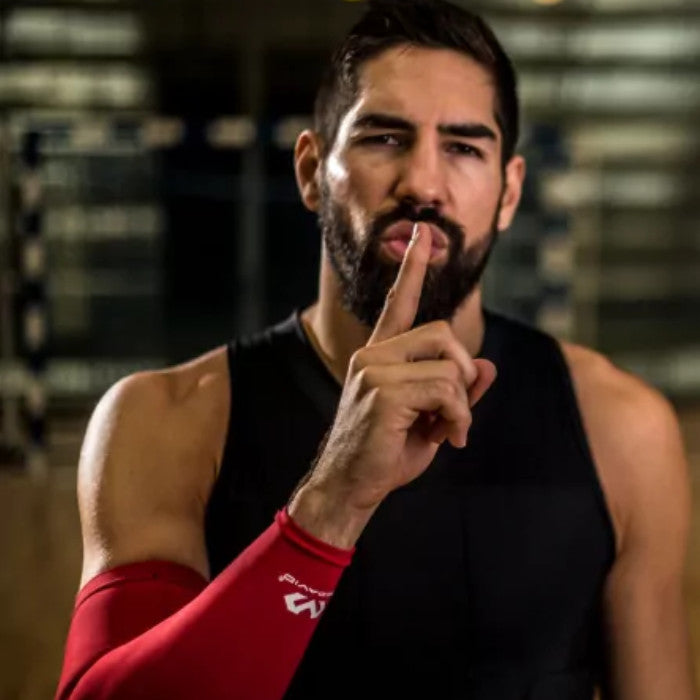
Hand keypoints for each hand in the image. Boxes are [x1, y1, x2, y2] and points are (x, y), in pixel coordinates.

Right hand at [289, 222, 495, 544]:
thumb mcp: (430, 419)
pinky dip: (459, 417)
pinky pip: (445, 390)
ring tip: (451, 431)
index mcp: (380, 355)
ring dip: (463, 404)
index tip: (422, 233)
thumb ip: (458, 392)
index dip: (412, 269)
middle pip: (443, 333)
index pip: (398, 302)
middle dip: (463, 371)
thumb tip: (488, 366)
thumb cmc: (386, 454)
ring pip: (449, 365)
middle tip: (458, 408)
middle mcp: (374, 354)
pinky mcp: (383, 391)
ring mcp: (375, 370)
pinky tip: (448, 439)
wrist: (349, 487)